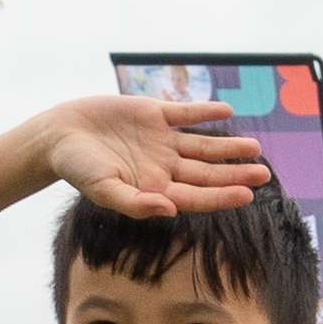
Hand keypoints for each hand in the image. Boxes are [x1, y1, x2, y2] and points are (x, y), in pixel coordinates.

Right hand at [42, 97, 276, 222]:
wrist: (58, 135)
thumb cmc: (77, 169)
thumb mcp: (103, 190)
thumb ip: (135, 203)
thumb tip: (170, 211)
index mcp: (155, 189)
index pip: (197, 196)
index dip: (222, 196)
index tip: (246, 195)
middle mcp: (164, 167)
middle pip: (207, 172)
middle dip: (235, 174)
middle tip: (263, 174)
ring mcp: (161, 141)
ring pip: (203, 145)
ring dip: (228, 147)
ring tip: (255, 147)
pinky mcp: (154, 114)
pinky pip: (185, 113)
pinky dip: (204, 112)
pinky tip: (226, 112)